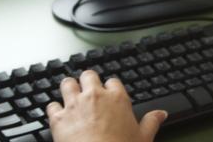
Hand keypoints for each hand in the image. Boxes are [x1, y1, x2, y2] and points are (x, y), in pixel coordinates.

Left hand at [46, 70, 167, 141]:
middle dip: (87, 81)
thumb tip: (161, 114)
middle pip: (88, 75)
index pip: (113, 82)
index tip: (110, 95)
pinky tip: (56, 114)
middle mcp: (95, 96)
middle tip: (88, 89)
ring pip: (67, 84)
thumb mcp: (143, 137)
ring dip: (68, 88)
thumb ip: (151, 122)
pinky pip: (51, 105)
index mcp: (117, 98)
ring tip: (70, 93)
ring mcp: (75, 105)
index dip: (110, 88)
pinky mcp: (58, 119)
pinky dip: (53, 109)